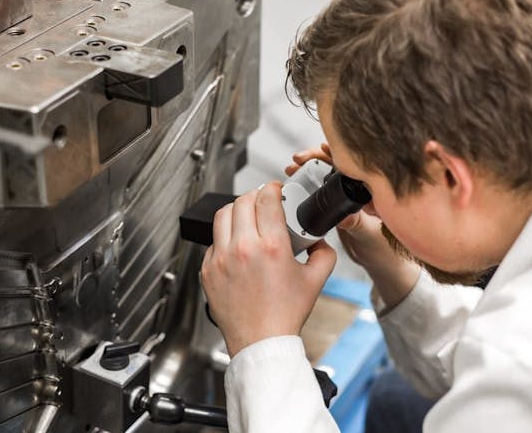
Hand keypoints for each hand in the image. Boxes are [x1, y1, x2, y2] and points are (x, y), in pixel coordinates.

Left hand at [200, 182, 336, 356]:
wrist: (261, 341)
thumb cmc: (285, 314)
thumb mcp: (316, 280)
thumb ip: (324, 253)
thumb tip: (318, 238)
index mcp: (271, 246)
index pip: (266, 198)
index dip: (273, 188)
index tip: (276, 191)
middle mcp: (243, 248)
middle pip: (242, 201)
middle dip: (255, 196)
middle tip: (263, 202)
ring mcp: (221, 259)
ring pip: (223, 215)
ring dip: (237, 211)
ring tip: (248, 218)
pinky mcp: (207, 270)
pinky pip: (213, 241)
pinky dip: (226, 237)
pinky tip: (237, 246)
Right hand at [286, 143, 420, 309]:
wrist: (377, 263)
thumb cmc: (382, 249)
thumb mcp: (367, 237)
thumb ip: (356, 225)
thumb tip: (343, 216)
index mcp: (371, 188)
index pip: (354, 162)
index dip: (337, 152)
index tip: (322, 149)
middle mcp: (358, 187)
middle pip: (335, 163)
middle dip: (315, 157)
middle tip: (298, 159)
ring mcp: (345, 195)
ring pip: (324, 173)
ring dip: (307, 167)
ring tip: (292, 167)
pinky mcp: (335, 204)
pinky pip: (319, 187)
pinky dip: (305, 181)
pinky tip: (294, 178)